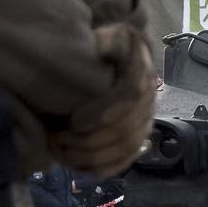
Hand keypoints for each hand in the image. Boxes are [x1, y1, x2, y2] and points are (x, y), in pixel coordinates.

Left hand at [48, 21, 157, 177]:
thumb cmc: (101, 50)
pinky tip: (83, 169)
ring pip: (126, 148)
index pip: (130, 96)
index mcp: (140, 71)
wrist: (114, 63)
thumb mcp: (105, 37)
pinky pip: (127, 159)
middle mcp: (149, 99)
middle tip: (58, 139)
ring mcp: (145, 121)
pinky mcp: (138, 138)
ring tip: (62, 151)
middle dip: (90, 140)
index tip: (75, 120)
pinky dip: (106, 167)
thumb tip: (101, 50)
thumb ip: (105, 41)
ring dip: (93, 156)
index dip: (104, 112)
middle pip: (127, 129)